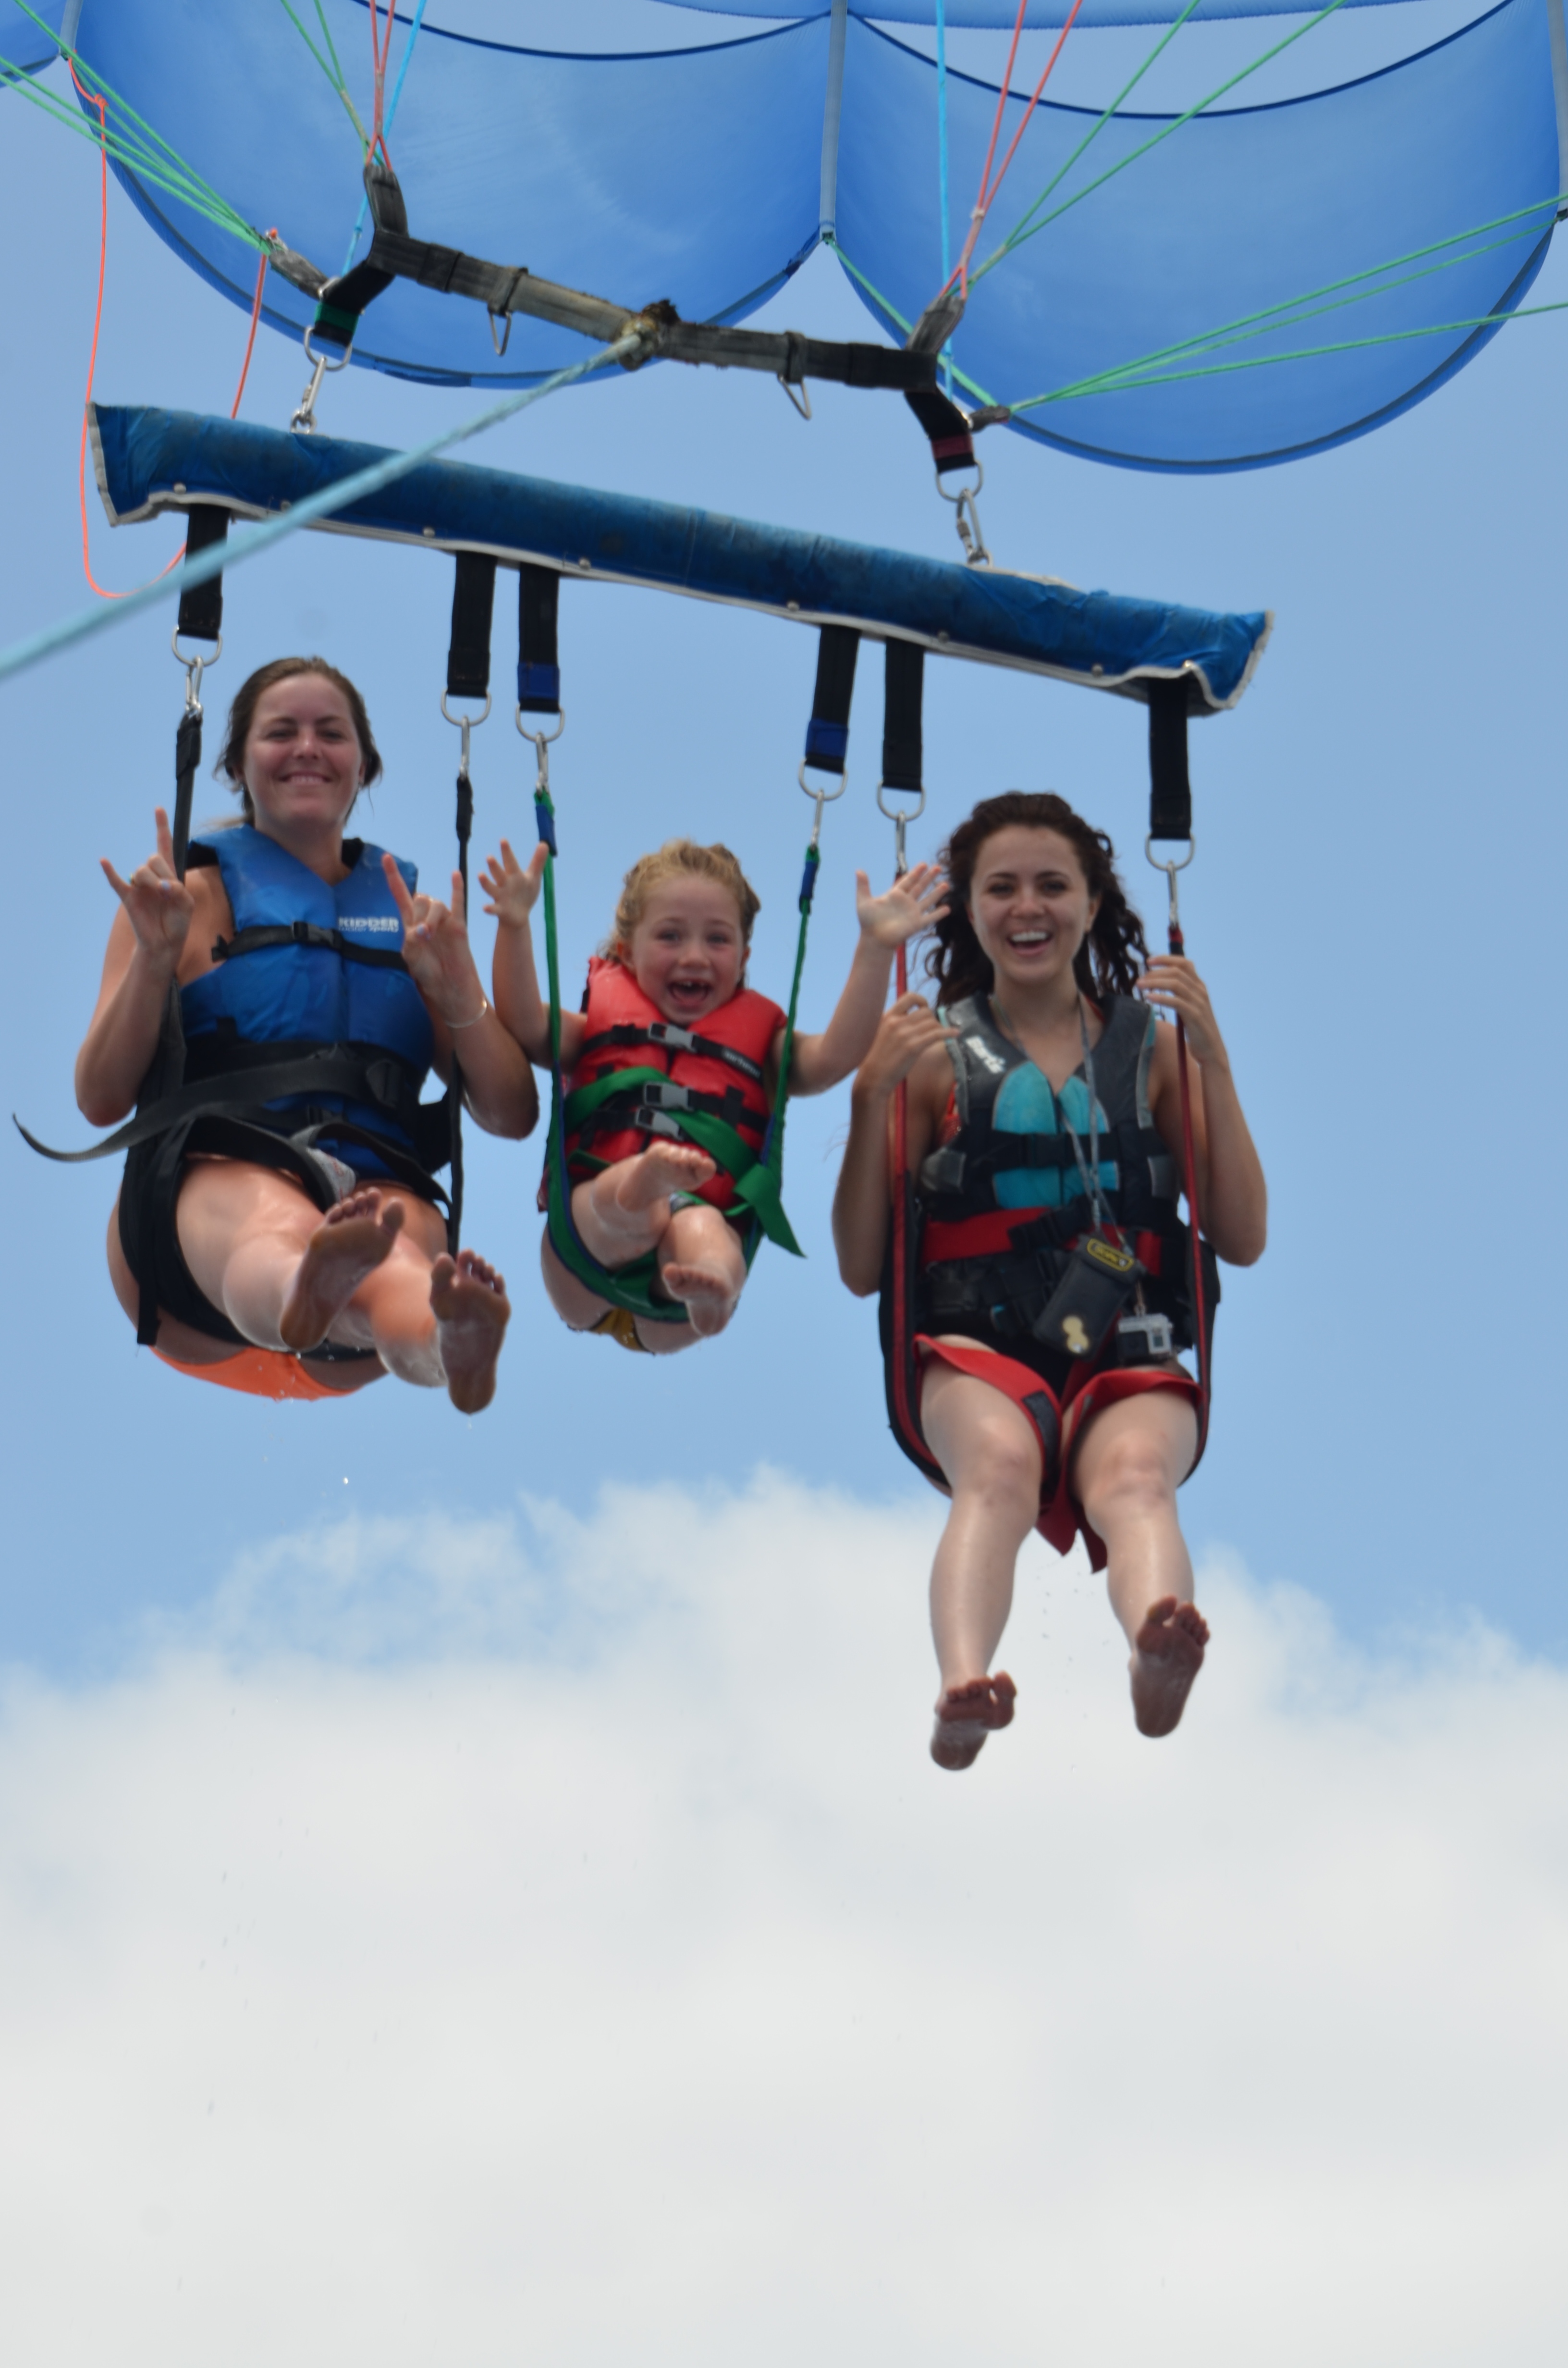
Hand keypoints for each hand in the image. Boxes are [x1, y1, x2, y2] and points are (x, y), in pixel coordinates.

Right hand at [100, 807, 194, 971]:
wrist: (165, 942)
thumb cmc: (178, 922)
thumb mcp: (187, 904)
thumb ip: (179, 890)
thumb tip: (162, 885)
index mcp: (168, 874)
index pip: (165, 846)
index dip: (162, 827)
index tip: (159, 809)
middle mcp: (152, 876)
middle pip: (153, 858)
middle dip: (163, 871)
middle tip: (168, 890)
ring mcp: (139, 886)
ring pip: (141, 870)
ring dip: (151, 880)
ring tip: (160, 895)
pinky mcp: (128, 898)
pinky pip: (116, 881)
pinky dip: (110, 871)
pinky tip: (104, 861)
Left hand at [382, 854, 485, 1026]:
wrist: (448, 985)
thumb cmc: (427, 972)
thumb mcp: (411, 957)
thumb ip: (412, 940)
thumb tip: (423, 929)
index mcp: (410, 923)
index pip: (399, 893)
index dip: (393, 876)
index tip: (385, 857)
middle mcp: (426, 917)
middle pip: (420, 898)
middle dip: (419, 913)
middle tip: (423, 935)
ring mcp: (443, 920)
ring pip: (436, 904)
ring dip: (432, 917)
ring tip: (431, 935)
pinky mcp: (458, 926)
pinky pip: (458, 902)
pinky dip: (457, 888)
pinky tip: (455, 875)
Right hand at [479, 837, 546, 928]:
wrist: (519, 916)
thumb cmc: (525, 894)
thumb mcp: (533, 877)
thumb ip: (538, 862)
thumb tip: (544, 843)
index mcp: (513, 875)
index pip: (510, 862)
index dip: (507, 852)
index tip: (503, 840)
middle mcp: (504, 884)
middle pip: (498, 873)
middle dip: (494, 866)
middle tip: (489, 857)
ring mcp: (501, 896)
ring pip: (491, 888)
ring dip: (485, 882)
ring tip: (480, 875)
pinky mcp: (500, 910)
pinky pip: (494, 909)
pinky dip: (489, 908)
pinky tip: (484, 907)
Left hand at [855, 861, 948, 948]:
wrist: (874, 940)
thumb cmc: (868, 922)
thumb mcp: (864, 901)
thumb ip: (863, 886)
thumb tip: (859, 870)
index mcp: (894, 895)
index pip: (907, 881)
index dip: (916, 873)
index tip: (924, 864)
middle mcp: (905, 902)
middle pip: (920, 887)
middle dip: (929, 877)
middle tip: (938, 867)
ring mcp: (912, 913)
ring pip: (928, 900)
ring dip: (937, 892)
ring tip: (947, 884)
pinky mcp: (916, 924)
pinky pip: (930, 917)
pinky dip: (939, 913)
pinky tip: (948, 908)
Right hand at [855, 991, 955, 1100]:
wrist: (873, 1077)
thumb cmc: (879, 1058)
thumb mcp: (882, 1033)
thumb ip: (896, 1023)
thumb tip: (915, 1016)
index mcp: (888, 1016)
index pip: (909, 997)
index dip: (922, 1000)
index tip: (925, 1008)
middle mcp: (896, 1022)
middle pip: (926, 1012)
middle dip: (932, 1020)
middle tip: (932, 1031)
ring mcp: (904, 1034)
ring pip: (932, 1023)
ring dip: (939, 1029)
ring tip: (938, 1037)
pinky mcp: (913, 1047)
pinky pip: (937, 1034)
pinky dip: (949, 1033)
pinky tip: (956, 1034)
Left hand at [1139, 955, 1227, 1069]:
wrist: (1211, 1050)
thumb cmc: (1196, 1028)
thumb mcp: (1189, 1006)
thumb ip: (1179, 993)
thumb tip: (1158, 983)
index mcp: (1199, 986)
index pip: (1184, 963)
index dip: (1166, 959)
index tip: (1148, 961)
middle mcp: (1200, 991)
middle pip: (1177, 972)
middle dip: (1156, 972)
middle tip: (1139, 980)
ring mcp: (1199, 1003)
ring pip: (1175, 984)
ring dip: (1155, 983)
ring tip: (1139, 986)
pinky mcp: (1195, 1016)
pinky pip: (1176, 1002)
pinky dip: (1161, 998)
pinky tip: (1149, 998)